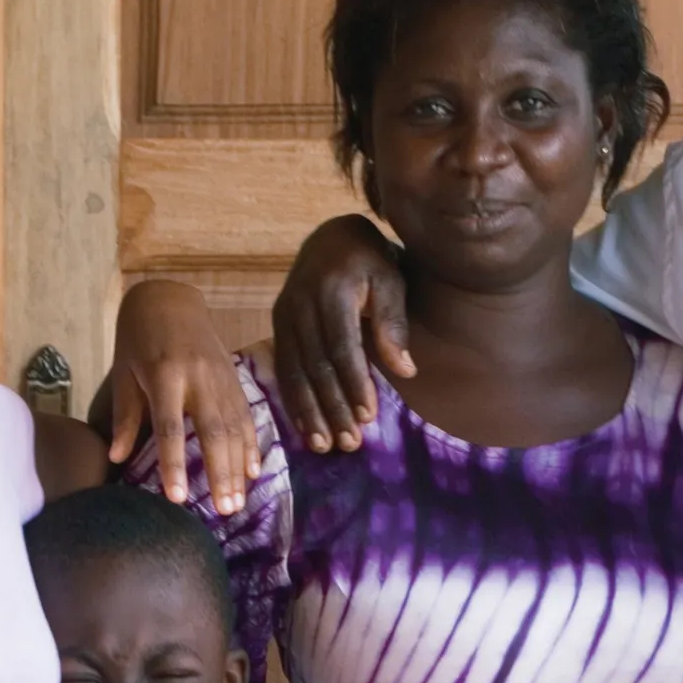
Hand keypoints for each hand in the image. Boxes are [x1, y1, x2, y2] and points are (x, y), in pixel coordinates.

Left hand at [104, 281, 257, 512]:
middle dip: (220, 474)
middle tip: (225, 511)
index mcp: (165, 376)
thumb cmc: (138, 340)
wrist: (171, 300)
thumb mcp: (123, 373)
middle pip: (213, 432)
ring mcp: (221, 378)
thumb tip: (116, 459)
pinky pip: (246, 416)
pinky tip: (253, 472)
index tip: (177, 497)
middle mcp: (198, 378)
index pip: (170, 428)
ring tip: (238, 502)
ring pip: (235, 428)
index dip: (175, 464)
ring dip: (238, 468)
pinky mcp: (235, 379)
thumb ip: (125, 416)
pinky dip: (251, 445)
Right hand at [268, 217, 410, 453]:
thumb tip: (405, 370)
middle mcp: (301, 303)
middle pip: (316, 365)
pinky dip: (293, 400)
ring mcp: (284, 313)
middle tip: (349, 442)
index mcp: (331, 290)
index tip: (368, 416)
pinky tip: (304, 427)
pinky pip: (283, 367)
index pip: (343, 347)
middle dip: (333, 407)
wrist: (333, 238)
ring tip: (325, 445)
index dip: (354, 384)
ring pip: (295, 371)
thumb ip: (394, 323)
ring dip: (310, 412)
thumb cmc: (370, 261)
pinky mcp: (277, 324)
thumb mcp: (391, 280)